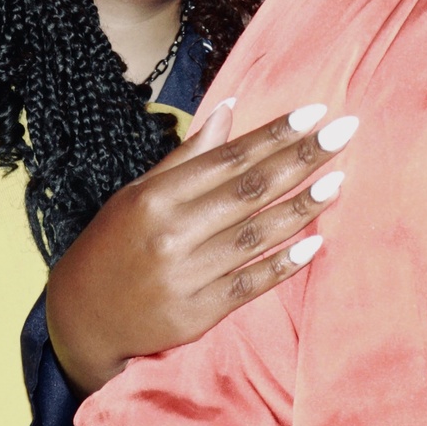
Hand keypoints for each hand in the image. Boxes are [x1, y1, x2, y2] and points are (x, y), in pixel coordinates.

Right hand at [46, 101, 356, 394]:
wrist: (82, 315)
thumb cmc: (113, 243)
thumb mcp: (139, 193)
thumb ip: (187, 156)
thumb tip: (228, 110)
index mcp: (156, 196)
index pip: (227, 158)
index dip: (273, 135)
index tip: (314, 113)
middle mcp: (172, 232)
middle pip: (248, 191)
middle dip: (301, 159)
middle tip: (344, 133)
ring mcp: (186, 274)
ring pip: (255, 235)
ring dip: (301, 207)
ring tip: (339, 182)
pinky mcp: (198, 313)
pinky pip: (250, 284)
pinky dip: (284, 264)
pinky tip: (315, 243)